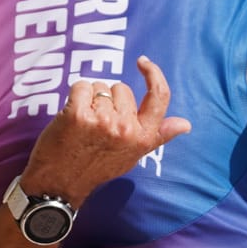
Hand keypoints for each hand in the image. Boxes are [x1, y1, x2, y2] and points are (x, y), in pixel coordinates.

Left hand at [22, 57, 190, 203]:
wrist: (60, 184)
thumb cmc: (96, 168)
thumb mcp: (133, 155)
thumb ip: (157, 136)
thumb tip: (185, 124)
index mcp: (142, 137)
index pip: (159, 97)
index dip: (154, 75)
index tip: (144, 63)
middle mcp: (125, 128)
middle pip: (122, 89)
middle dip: (109, 100)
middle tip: (97, 125)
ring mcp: (102, 121)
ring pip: (100, 87)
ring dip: (90, 99)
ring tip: (84, 124)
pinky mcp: (77, 114)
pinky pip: (81, 86)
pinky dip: (75, 96)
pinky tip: (71, 116)